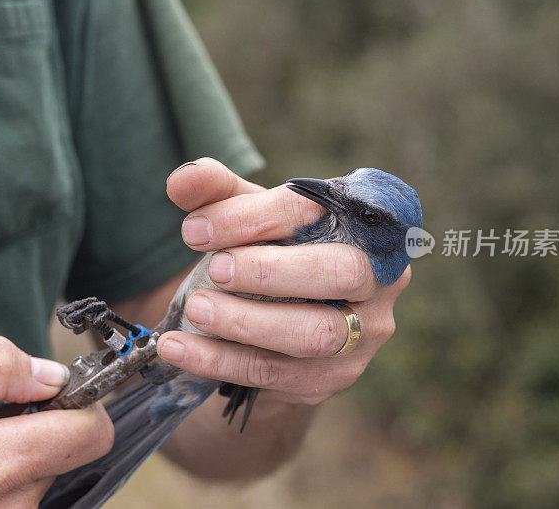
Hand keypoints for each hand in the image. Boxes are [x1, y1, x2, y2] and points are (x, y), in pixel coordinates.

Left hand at [158, 158, 410, 405]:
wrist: (279, 326)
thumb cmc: (271, 255)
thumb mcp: (249, 219)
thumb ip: (217, 192)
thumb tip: (183, 180)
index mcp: (364, 223)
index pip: (318, 212)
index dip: (255, 218)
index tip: (197, 228)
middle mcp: (380, 279)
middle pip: (339, 273)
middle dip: (270, 270)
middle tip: (215, 268)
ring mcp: (363, 334)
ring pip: (312, 333)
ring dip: (245, 321)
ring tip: (196, 308)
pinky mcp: (332, 378)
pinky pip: (274, 373)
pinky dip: (219, 360)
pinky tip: (178, 348)